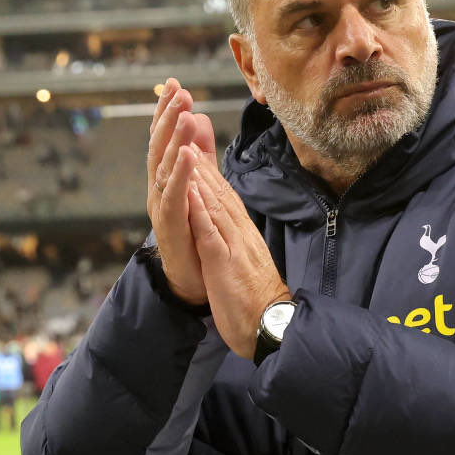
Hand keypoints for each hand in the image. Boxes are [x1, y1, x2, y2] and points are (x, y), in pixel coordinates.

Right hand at [146, 78, 217, 305]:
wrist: (193, 277)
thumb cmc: (194, 230)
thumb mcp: (199, 183)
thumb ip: (200, 153)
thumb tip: (198, 117)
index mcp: (166, 178)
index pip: (164, 138)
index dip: (167, 111)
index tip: (175, 84)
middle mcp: (158, 188)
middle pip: (159, 146)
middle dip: (168, 117)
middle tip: (178, 91)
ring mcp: (161, 205)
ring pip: (163, 167)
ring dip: (174, 139)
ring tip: (184, 114)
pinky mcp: (170, 224)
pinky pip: (174, 195)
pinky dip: (181, 173)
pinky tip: (189, 154)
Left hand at [187, 154, 289, 359]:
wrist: (271, 325)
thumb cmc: (258, 298)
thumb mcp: (244, 262)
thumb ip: (236, 241)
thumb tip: (230, 227)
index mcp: (242, 232)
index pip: (222, 194)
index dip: (206, 167)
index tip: (192, 143)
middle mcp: (239, 231)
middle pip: (217, 189)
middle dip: (200, 158)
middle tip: (186, 129)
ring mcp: (233, 243)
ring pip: (212, 202)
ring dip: (197, 173)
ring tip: (183, 145)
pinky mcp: (225, 260)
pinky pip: (209, 230)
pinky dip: (199, 208)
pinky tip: (188, 190)